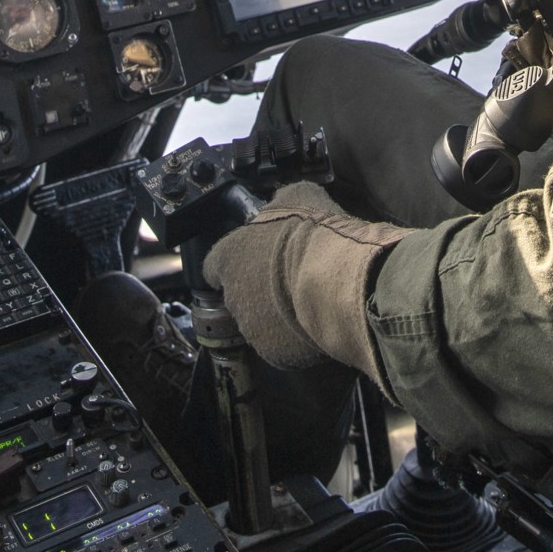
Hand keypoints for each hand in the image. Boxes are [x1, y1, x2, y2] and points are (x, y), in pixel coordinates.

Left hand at [202, 182, 406, 378]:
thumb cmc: (313, 233)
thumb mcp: (298, 196)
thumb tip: (281, 203)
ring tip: (309, 298)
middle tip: (290, 276)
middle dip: (260, 287)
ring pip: (261, 321)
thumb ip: (281, 202)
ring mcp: (252, 329)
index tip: (252, 258)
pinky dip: (297, 335)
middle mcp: (233, 296)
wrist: (337, 279)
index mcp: (229, 256)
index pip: (215, 263)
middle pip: (240, 293)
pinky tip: (317, 319)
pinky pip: (284, 343)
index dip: (234, 260)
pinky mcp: (276, 355)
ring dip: (277, 312)